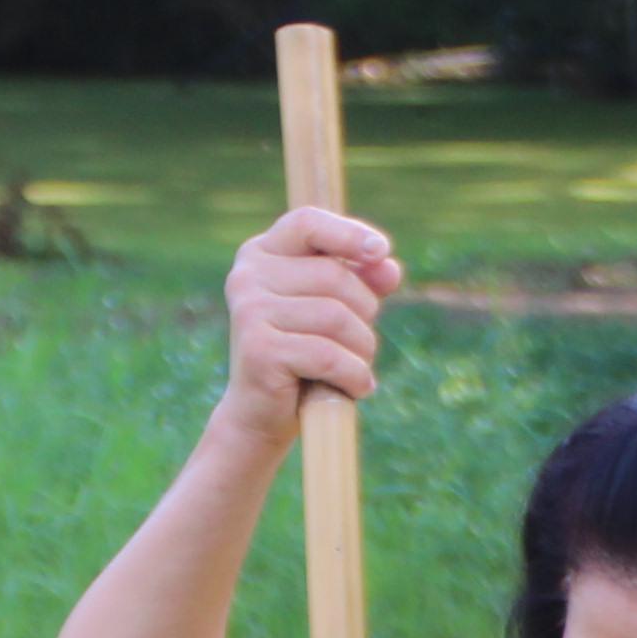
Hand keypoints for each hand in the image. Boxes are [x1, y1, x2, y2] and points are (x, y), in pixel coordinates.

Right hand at [216, 208, 401, 449]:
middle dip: (365, 313)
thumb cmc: (302, 357)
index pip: (308, 222)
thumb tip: (389, 267)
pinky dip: (354, 375)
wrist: (261, 415)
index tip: (381, 251)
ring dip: (362, 350)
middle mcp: (248, 276)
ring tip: (356, 370)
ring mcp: (249, 311)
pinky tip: (357, 388)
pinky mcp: (260, 349)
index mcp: (261, 254)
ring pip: (337, 317)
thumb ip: (362, 282)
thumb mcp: (335, 312)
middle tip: (361, 345)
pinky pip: (329, 355)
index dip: (348, 233)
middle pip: (334, 276)